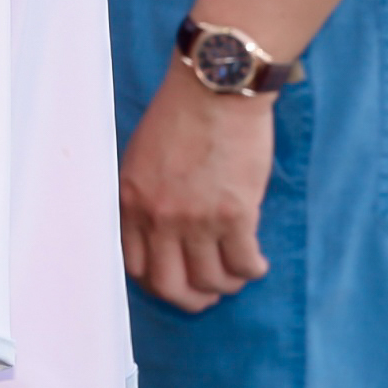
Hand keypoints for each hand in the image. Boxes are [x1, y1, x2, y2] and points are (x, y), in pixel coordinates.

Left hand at [118, 64, 278, 312]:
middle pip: (169, 286)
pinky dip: (252, 270)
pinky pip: (243, 263)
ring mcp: (196, 219)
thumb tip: (159, 230)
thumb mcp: (141, 157)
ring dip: (226, 284)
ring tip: (236, 274)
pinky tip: (257, 264)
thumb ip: (145, 196)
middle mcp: (159, 217)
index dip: (156, 282)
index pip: (133, 266)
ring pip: (210, 280)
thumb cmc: (181, 114)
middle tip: (207, 296)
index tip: (174, 280)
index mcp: (131, 202)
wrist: (215, 88)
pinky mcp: (235, 213)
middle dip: (190, 300)